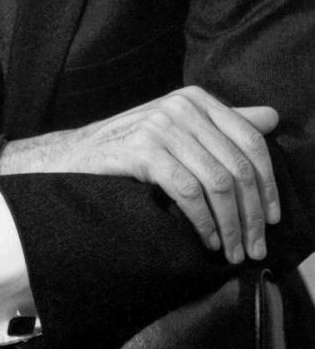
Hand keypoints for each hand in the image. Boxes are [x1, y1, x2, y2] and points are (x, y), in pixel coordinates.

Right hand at [0, 86, 280, 264]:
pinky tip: (205, 239)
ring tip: (232, 250)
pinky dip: (203, 221)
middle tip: (254, 247)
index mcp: (196, 98)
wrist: (76, 158)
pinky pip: (188, 191)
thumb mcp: (181, 131)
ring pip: (216, 182)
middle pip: (236, 165)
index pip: (250, 141)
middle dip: (251, 214)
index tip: (272, 219)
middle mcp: (181, 105)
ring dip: (230, 225)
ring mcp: (161, 125)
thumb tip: (271, 117)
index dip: (268, 184)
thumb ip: (225, 124)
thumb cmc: (131, 149)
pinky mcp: (143, 148)